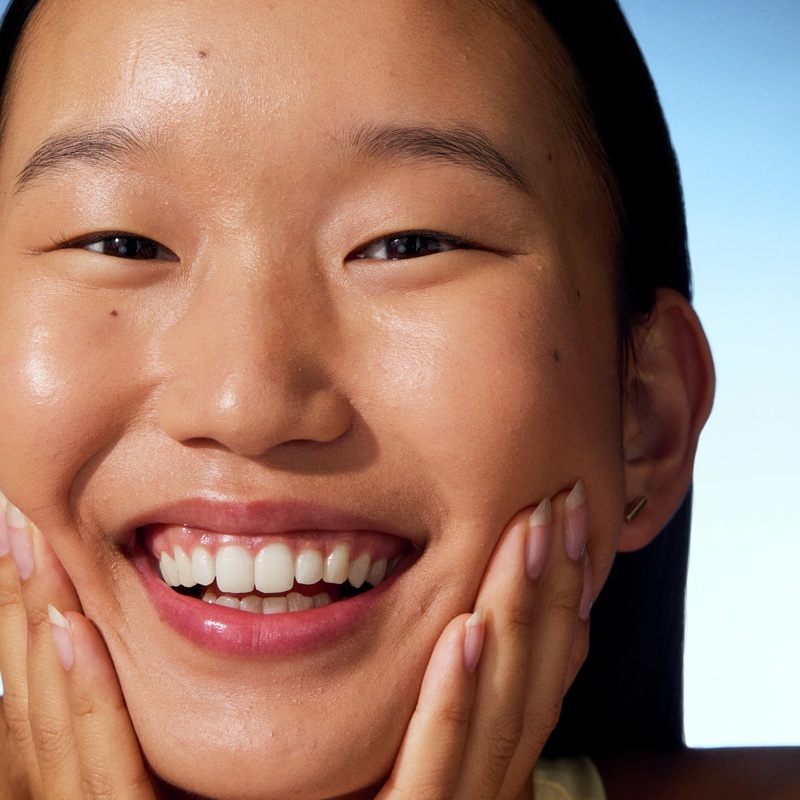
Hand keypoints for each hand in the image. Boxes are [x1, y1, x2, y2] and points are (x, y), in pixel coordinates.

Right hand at [0, 493, 156, 799]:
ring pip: (55, 725)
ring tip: (31, 550)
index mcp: (110, 783)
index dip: (37, 623)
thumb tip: (134, 650)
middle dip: (25, 612)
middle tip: (19, 528)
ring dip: (40, 633)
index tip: (40, 549)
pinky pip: (104, 775)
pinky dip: (85, 702)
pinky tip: (73, 631)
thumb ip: (162, 736)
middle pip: (43, 700)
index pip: (59, 697)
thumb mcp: (190, 780)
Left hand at [378, 481, 591, 799]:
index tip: (563, 525)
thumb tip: (464, 631)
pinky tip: (465, 631)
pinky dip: (452, 698)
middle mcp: (485, 792)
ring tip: (530, 534)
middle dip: (552, 585)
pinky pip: (432, 768)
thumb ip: (440, 712)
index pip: (536, 676)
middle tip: (564, 501)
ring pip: (497, 710)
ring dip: (516, 614)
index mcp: (485, 768)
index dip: (558, 597)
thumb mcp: (409, 762)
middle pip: (530, 680)